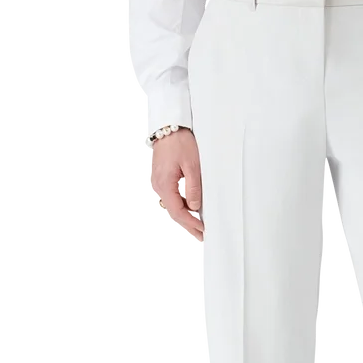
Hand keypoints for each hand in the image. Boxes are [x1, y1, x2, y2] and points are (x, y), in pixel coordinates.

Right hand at [150, 128, 203, 242]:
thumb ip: (193, 187)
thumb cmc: (179, 142)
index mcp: (165, 184)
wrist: (168, 127)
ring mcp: (159, 183)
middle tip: (200, 236)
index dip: (191, 222)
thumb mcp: (192, 165)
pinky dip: (180, 208)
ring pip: (172, 207)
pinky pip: (171, 199)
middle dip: (188, 225)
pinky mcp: (162, 179)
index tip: (202, 230)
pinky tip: (189, 212)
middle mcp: (159, 186)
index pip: (179, 211)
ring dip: (184, 218)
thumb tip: (195, 206)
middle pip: (174, 212)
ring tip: (196, 228)